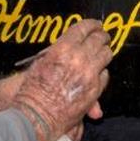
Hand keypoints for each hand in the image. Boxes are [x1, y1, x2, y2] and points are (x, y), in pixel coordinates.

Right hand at [11, 19, 111, 140]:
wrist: (36, 116)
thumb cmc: (33, 91)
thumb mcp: (40, 64)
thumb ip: (57, 52)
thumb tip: (69, 46)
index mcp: (63, 48)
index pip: (83, 28)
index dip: (91, 24)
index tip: (95, 24)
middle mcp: (79, 58)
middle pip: (99, 39)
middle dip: (101, 36)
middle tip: (102, 36)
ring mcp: (89, 74)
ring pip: (106, 54)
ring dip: (104, 52)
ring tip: (102, 51)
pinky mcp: (95, 89)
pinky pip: (105, 75)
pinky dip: (102, 72)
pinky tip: (96, 73)